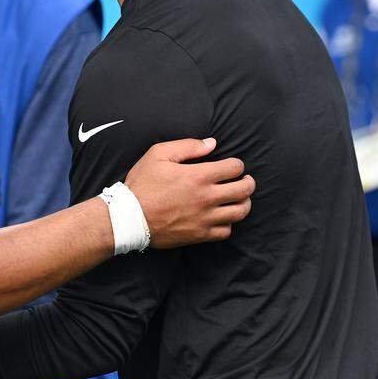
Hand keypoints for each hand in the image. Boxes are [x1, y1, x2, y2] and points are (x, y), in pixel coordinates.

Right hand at [125, 137, 254, 247]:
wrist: (129, 218)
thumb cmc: (142, 184)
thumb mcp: (158, 155)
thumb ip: (187, 146)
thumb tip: (211, 144)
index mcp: (198, 176)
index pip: (235, 168)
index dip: (237, 164)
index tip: (233, 165)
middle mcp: (207, 198)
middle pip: (244, 190)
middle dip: (248, 182)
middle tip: (244, 180)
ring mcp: (205, 218)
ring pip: (240, 212)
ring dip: (244, 203)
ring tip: (239, 199)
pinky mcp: (200, 234)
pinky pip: (226, 231)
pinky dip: (228, 223)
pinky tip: (221, 217)